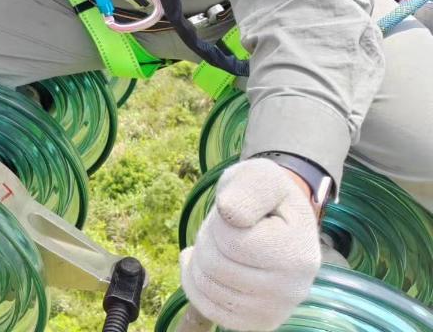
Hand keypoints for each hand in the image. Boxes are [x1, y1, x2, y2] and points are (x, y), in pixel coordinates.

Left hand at [180, 158, 320, 330]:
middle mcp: (293, 290)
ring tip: (221, 245)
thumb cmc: (264, 195)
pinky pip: (207, 308)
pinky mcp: (256, 323)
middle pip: (214, 265)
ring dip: (201, 258)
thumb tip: (230, 213)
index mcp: (297, 252)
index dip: (220, 221)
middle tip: (224, 229)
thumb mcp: (260, 175)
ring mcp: (275, 311)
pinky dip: (195, 282)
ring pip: (206, 285)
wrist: (277, 219)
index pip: (230, 240)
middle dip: (208, 238)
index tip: (236, 213)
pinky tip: (207, 265)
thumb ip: (248, 188)